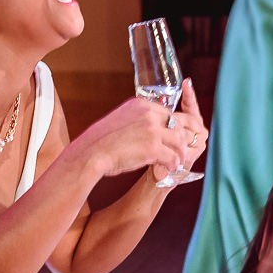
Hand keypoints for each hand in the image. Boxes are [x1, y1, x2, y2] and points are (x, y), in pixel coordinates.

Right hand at [70, 83, 202, 179]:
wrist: (90, 153)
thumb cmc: (101, 140)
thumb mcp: (121, 119)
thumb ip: (137, 119)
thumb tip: (150, 127)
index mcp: (141, 104)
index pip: (168, 113)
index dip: (174, 127)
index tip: (175, 137)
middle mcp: (149, 113)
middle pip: (178, 124)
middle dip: (182, 139)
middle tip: (182, 150)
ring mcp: (152, 130)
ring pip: (179, 140)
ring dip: (180, 153)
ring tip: (178, 161)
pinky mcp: (152, 148)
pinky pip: (173, 156)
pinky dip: (174, 164)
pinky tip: (170, 168)